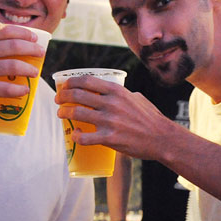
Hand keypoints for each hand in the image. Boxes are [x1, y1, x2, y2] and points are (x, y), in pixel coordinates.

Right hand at [0, 23, 45, 110]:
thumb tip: (8, 46)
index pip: (6, 30)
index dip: (24, 33)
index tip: (34, 38)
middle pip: (14, 46)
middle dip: (32, 49)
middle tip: (41, 54)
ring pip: (13, 67)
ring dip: (29, 69)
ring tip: (34, 72)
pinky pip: (5, 88)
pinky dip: (18, 89)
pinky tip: (24, 90)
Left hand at [54, 75, 175, 160]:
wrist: (161, 137)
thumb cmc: (150, 117)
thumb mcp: (137, 98)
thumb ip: (122, 94)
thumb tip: (111, 93)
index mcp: (117, 91)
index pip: (86, 81)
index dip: (71, 83)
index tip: (64, 86)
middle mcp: (111, 103)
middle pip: (77, 96)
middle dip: (63, 97)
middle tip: (59, 100)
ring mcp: (110, 121)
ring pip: (77, 114)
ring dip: (64, 113)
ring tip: (61, 115)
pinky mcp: (110, 138)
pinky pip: (85, 137)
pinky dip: (76, 136)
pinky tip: (74, 134)